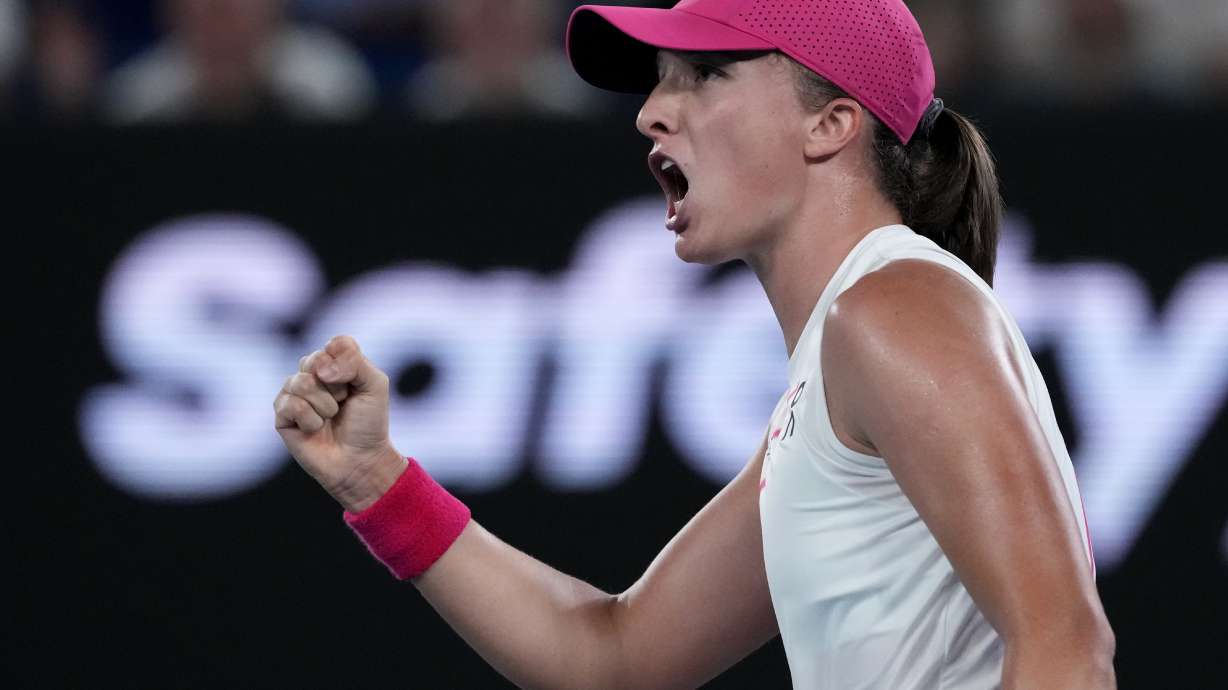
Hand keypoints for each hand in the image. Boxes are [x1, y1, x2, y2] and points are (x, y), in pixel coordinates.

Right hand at [274, 335, 406, 511]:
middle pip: (314, 360)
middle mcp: (312, 375)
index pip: (335, 344)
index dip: (347, 365)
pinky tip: (316, 429)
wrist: (361, 460)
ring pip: (300, 382)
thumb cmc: (369, 423)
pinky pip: (290, 404)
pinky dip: (310, 419)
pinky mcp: (282, 416)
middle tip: (344, 403)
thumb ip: (355, 362)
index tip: (355, 385)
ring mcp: (294, 394)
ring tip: (330, 417)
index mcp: (335, 364)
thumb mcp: (375, 385)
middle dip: (336, 386)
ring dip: (324, 404)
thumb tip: (320, 369)